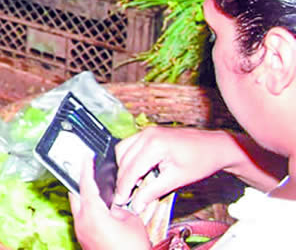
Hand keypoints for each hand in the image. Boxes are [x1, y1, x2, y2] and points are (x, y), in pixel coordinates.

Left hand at [68, 162, 152, 249]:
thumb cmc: (132, 247)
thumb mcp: (131, 221)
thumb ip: (120, 207)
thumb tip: (113, 205)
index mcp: (92, 212)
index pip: (86, 184)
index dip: (86, 168)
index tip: (86, 156)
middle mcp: (81, 221)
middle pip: (75, 194)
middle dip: (81, 182)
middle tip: (88, 171)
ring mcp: (80, 232)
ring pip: (78, 208)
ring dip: (85, 198)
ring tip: (97, 189)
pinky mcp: (84, 240)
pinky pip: (83, 219)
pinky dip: (89, 211)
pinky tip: (100, 210)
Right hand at [113, 127, 229, 211]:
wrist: (215, 147)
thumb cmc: (201, 161)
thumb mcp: (177, 179)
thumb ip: (154, 191)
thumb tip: (137, 204)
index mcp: (154, 145)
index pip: (130, 169)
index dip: (124, 187)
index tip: (121, 201)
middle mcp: (147, 134)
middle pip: (123, 159)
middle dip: (122, 179)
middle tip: (125, 196)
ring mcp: (147, 131)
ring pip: (122, 150)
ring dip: (124, 168)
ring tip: (131, 184)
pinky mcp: (149, 132)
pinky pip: (130, 145)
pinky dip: (129, 159)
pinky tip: (136, 171)